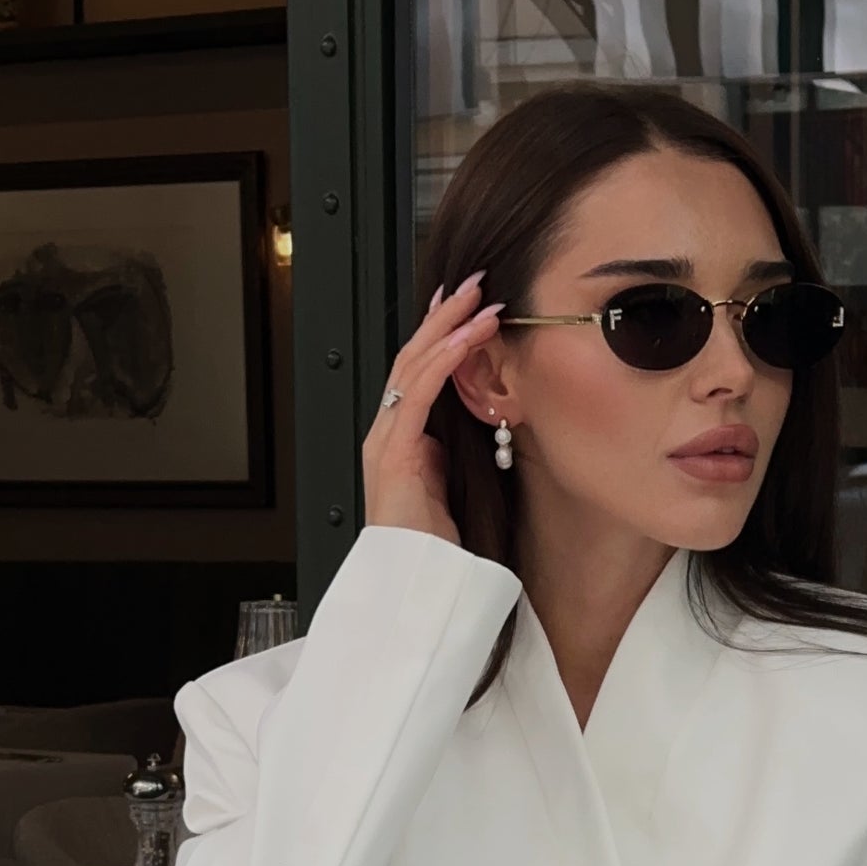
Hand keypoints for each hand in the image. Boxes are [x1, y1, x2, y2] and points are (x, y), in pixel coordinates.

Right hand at [361, 277, 501, 546]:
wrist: (415, 583)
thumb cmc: (434, 545)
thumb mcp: (451, 484)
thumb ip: (454, 450)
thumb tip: (480, 423)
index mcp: (399, 438)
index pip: (417, 370)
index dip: (441, 333)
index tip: (468, 304)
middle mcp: (386, 432)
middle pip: (412, 356)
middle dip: (445, 316)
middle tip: (475, 283)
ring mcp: (386, 440)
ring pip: (413, 365)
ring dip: (449, 328)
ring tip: (480, 301)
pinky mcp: (394, 453)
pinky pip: (418, 393)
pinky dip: (444, 362)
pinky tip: (465, 338)